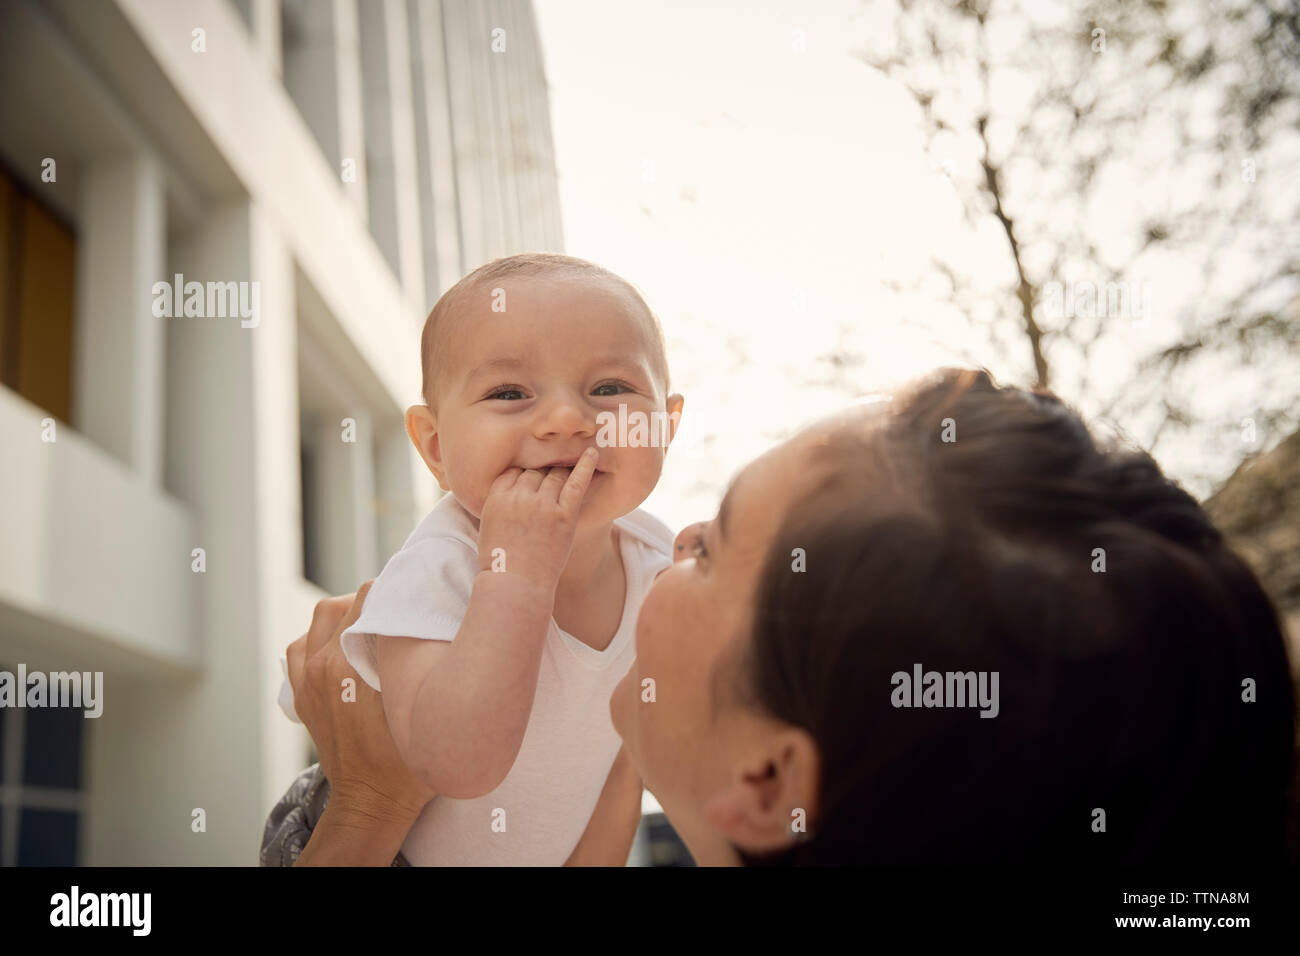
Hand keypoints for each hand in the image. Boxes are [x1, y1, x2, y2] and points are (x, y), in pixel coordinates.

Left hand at [285, 583, 434, 818]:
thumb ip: (428, 660)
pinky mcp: (302, 695)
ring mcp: (308, 681)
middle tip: (401, 608)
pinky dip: (319, 639)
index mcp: (350, 664)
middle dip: (374, 599)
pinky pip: (300, 648)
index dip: (398, 588)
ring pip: (319, 621)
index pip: (371, 595)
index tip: (419, 593)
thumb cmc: (407, 763)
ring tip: (372, 625)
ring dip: (344, 615)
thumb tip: (438, 620)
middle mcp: (322, 667)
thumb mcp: (426, 705)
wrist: (372, 803)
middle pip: (344, 603)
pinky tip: (342, 647)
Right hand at [478, 446, 599, 591]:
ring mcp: (542, 504)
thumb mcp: (490, 524)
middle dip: (543, 473)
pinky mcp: (564, 515)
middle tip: (554, 471)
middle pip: (535, 471)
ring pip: (555, 474)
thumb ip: (502, 502)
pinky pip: (577, 482)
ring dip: (562, 469)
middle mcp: (519, 496)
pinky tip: (593, 453)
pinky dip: (586, 466)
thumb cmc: (501, 560)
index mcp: (497, 496)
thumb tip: (516, 488)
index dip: (525, 474)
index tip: (533, 477)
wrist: (515, 584)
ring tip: (571, 462)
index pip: (515, 471)